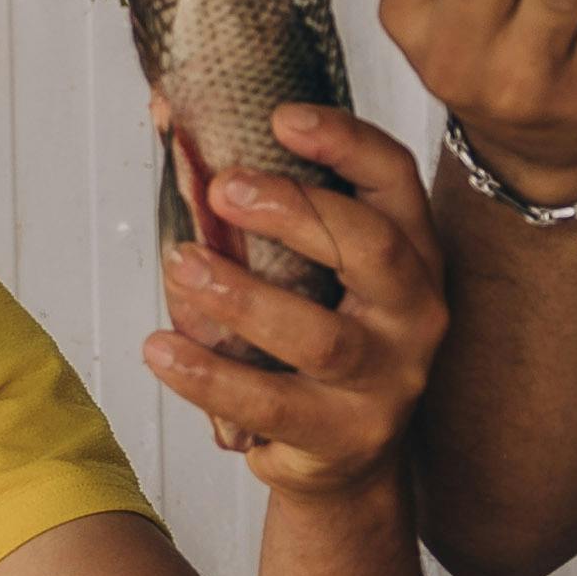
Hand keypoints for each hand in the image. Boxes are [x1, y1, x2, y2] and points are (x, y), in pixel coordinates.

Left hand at [143, 106, 447, 498]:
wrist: (349, 457)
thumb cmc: (321, 337)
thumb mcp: (316, 271)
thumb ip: (266, 208)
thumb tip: (167, 121)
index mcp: (414, 253)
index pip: (395, 181)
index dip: (345, 142)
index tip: (280, 118)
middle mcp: (415, 313)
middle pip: (372, 249)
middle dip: (295, 212)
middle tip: (222, 189)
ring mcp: (387, 380)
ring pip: (320, 336)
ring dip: (242, 297)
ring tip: (180, 267)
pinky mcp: (345, 436)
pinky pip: (271, 406)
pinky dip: (210, 376)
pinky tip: (161, 349)